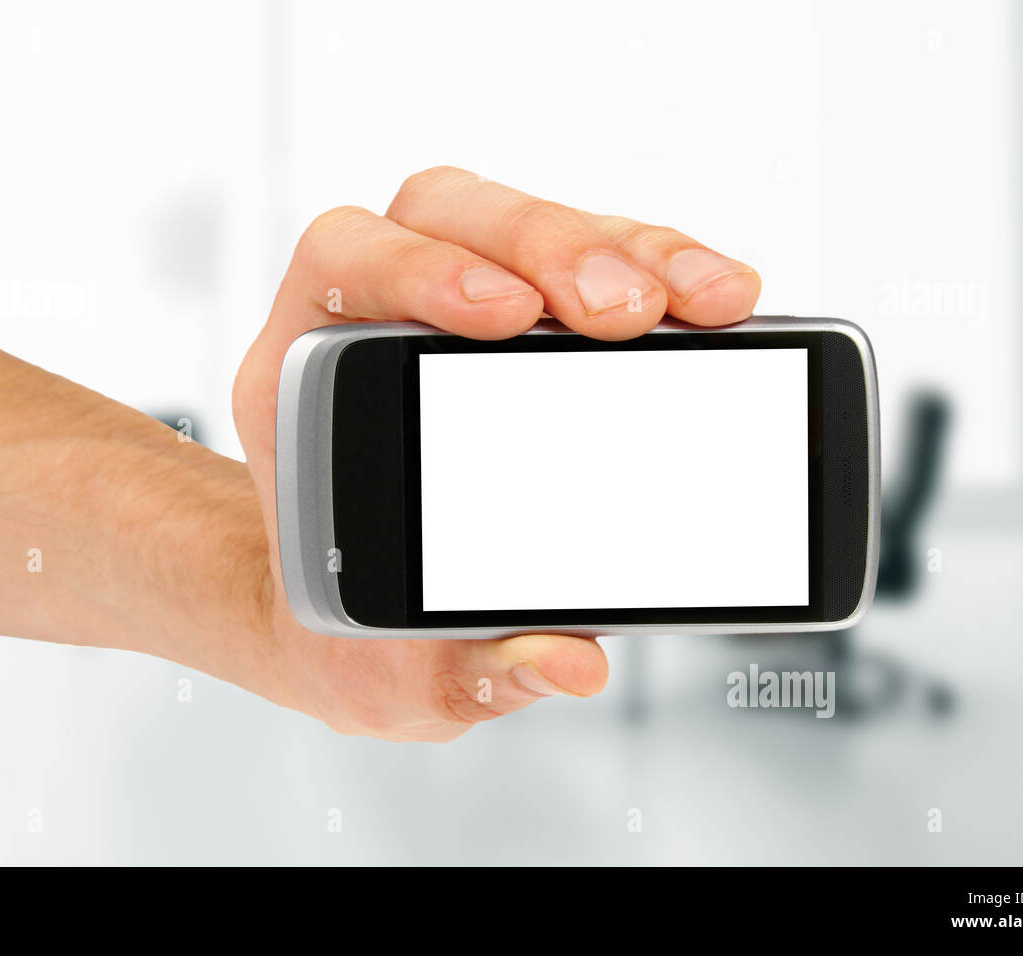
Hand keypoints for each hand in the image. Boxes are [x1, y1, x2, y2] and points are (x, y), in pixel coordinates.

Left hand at [233, 167, 760, 740]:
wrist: (366, 634)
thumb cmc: (365, 638)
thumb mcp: (403, 679)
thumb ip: (476, 672)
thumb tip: (565, 659)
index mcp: (310, 391)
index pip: (343, 264)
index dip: (419, 264)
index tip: (506, 316)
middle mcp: (374, 327)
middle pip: (447, 214)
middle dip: (547, 246)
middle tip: (628, 311)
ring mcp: (454, 315)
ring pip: (525, 224)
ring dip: (623, 248)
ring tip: (703, 301)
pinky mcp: (531, 327)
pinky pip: (592, 262)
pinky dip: (659, 271)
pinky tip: (712, 304)